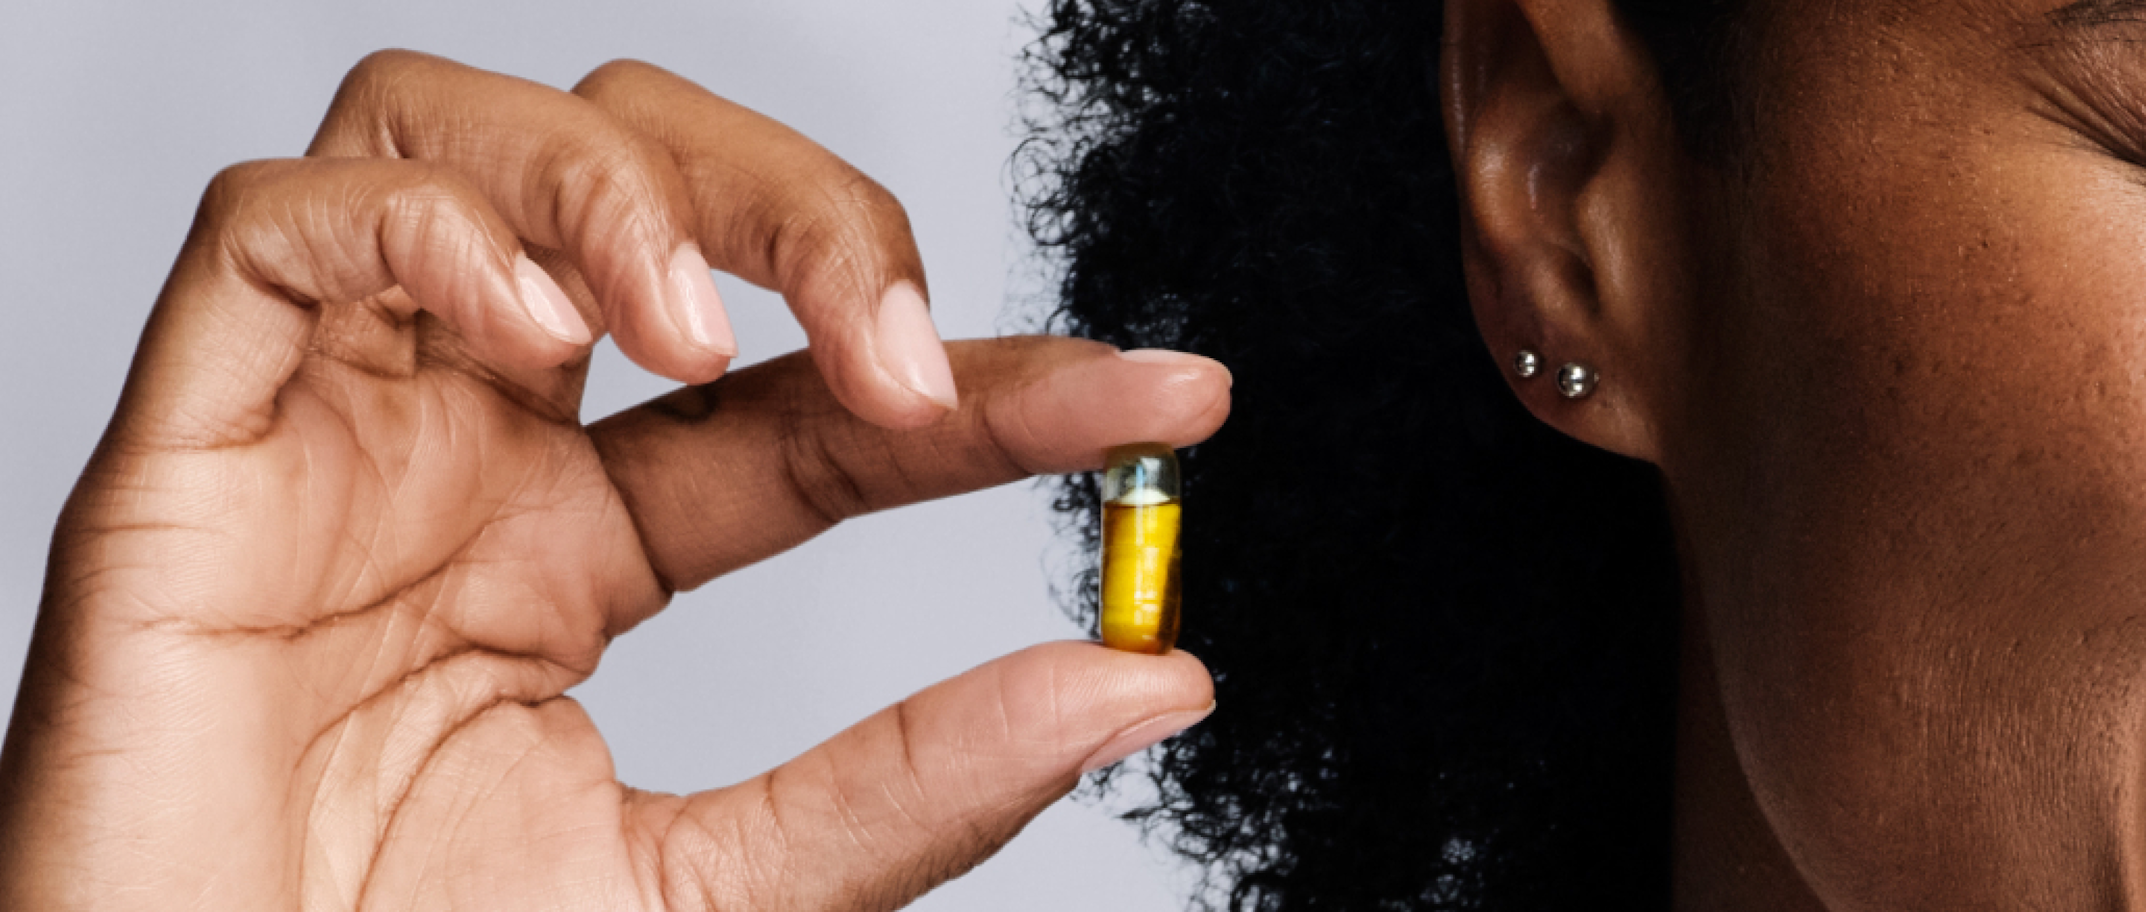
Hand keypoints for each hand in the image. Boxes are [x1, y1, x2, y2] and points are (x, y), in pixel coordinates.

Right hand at [0, 51, 1222, 910]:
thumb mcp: (724, 893)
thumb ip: (920, 784)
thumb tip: (1150, 683)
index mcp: (582, 550)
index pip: (820, 397)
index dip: (1001, 373)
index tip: (1174, 399)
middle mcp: (460, 456)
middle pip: (648, 188)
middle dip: (809, 215)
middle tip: (911, 355)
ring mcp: (324, 437)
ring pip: (460, 134)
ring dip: (620, 190)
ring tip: (702, 335)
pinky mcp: (181, 453)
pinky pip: (277, 226)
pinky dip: (427, 228)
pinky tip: (534, 343)